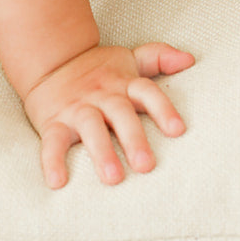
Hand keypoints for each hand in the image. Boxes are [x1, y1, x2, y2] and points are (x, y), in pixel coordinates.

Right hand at [22, 43, 194, 188]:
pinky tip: (57, 183)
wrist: (50, 58)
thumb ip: (158, 58)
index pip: (147, 92)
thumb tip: (189, 60)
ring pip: (90, 129)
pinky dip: (52, 161)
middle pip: (120, 114)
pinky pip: (52, 142)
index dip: (162, 110)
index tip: (178, 130)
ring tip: (113, 178)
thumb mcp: (128, 59)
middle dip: (134, 139)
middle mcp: (102, 96)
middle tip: (146, 166)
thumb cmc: (97, 69)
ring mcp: (77, 109)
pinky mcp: (53, 122)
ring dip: (101, 152)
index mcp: (123, 83)